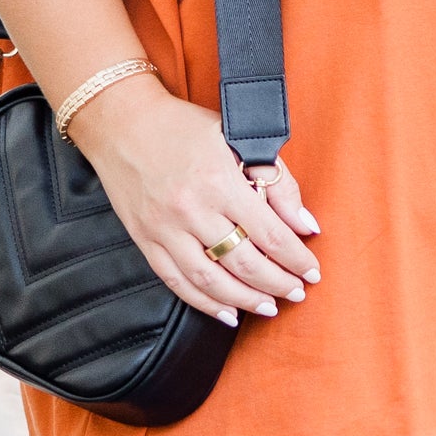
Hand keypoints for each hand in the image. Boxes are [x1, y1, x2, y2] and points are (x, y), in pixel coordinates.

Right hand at [70, 77, 319, 325]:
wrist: (122, 122)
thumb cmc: (184, 127)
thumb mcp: (238, 139)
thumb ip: (277, 181)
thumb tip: (305, 225)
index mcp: (219, 181)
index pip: (270, 234)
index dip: (296, 259)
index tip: (312, 272)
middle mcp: (191, 209)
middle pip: (244, 263)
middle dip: (277, 284)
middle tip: (297, 293)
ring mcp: (164, 228)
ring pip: (211, 280)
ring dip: (245, 300)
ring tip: (269, 307)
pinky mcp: (145, 240)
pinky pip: (177, 282)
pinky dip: (205, 303)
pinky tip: (227, 312)